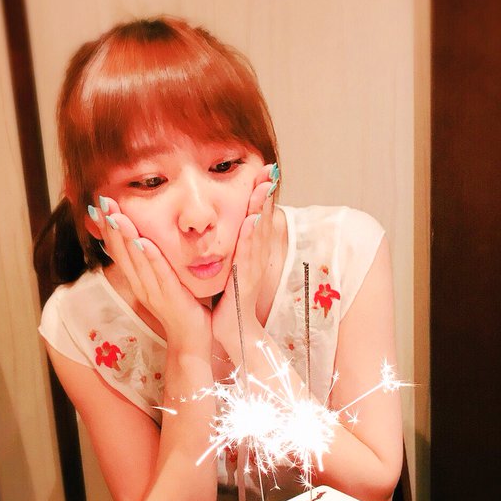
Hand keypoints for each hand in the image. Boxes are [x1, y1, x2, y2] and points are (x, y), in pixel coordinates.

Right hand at [88, 196, 211, 351]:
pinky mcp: (171, 297)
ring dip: (125, 238)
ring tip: (117, 216)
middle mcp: (141, 284)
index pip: (118, 249)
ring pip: (136, 261)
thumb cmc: (180, 307)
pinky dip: (151, 258)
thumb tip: (146, 238)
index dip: (107, 228)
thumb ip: (154, 262)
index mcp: (138, 279)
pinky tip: (143, 242)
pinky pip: (160, 274)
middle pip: (121, 251)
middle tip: (102, 201)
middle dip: (111, 225)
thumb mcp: (162, 281)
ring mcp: (154, 292)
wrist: (191, 340)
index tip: (97, 205)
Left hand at [212, 163, 277, 356]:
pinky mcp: (245, 281)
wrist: (233, 330)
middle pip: (264, 221)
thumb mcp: (233, 268)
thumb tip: (231, 227)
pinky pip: (248, 256)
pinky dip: (251, 238)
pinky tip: (251, 222)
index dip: (262, 196)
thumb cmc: (230, 300)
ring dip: (262, 210)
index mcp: (252, 253)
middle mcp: (256, 258)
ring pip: (259, 234)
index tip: (264, 172)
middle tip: (269, 170)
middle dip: (266, 195)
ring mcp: (253, 269)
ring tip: (263, 187)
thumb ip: (234, 248)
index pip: (259, 218)